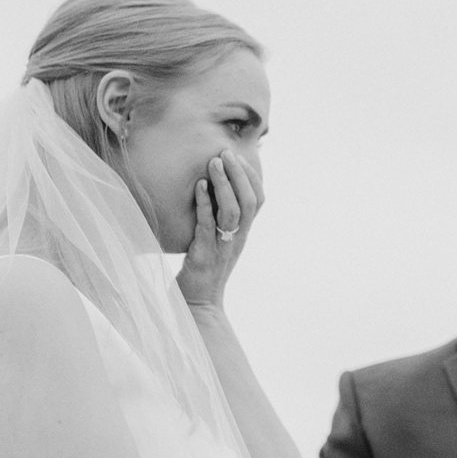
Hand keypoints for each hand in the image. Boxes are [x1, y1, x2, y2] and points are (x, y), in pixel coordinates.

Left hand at [178, 148, 262, 310]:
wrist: (198, 305)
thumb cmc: (203, 271)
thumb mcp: (217, 242)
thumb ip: (219, 220)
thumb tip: (211, 191)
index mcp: (242, 234)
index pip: (258, 200)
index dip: (251, 176)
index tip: (237, 156)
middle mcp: (237, 239)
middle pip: (250, 202)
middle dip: (239, 173)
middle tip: (226, 152)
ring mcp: (223, 247)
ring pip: (233, 211)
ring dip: (224, 184)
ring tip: (214, 162)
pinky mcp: (205, 255)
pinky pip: (208, 225)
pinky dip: (205, 203)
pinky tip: (199, 186)